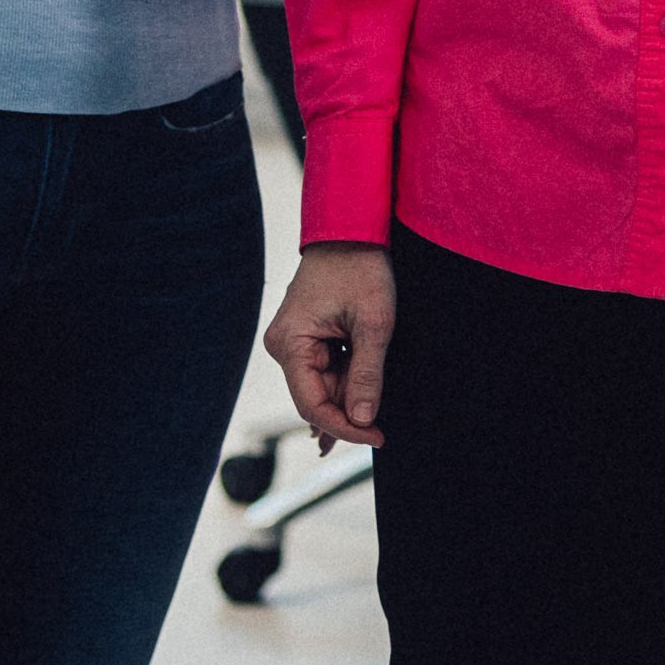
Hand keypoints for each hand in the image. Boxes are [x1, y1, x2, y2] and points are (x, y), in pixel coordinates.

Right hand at [268, 243, 394, 448]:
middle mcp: (282, 344)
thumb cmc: (362, 268)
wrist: (352, 228)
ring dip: (349, 395)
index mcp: (290, 343)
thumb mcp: (374, 324)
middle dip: (349, 411)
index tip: (376, 436)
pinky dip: (345, 378)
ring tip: (376, 414)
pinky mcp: (304, 334)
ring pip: (321, 384)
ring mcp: (292, 339)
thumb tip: (363, 419)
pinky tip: (361, 396)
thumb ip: (367, 375)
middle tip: (382, 429)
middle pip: (315, 396)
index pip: (311, 404)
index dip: (344, 427)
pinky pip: (323, 367)